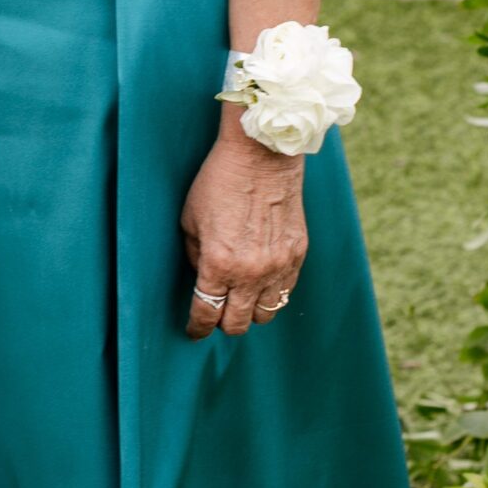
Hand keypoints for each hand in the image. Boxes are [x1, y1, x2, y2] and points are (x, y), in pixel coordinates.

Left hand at [180, 120, 306, 339]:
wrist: (261, 156)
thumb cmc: (218, 182)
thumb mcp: (190, 219)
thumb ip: (194, 255)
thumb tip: (202, 278)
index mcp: (219, 263)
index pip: (206, 313)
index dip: (197, 328)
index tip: (194, 331)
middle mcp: (251, 272)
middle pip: (237, 324)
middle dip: (222, 324)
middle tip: (215, 315)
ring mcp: (278, 266)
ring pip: (265, 314)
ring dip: (249, 311)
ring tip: (239, 300)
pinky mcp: (297, 255)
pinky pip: (285, 292)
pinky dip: (271, 294)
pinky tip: (260, 282)